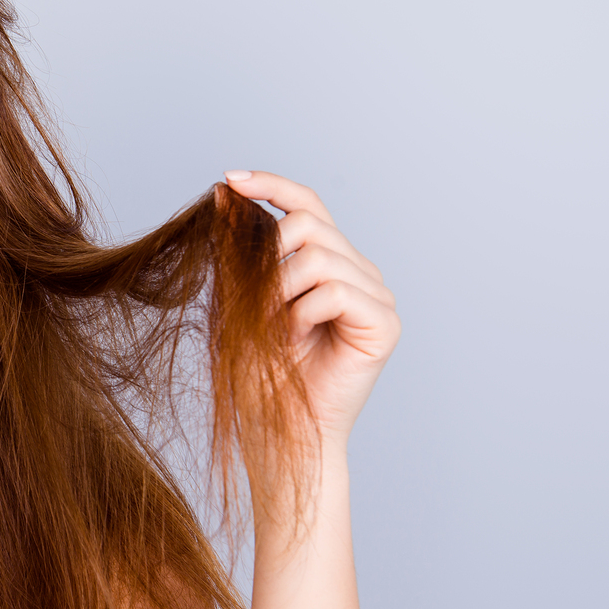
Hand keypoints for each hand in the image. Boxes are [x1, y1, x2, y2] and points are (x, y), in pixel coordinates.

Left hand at [223, 171, 400, 448]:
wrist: (278, 429)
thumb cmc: (261, 372)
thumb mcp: (242, 300)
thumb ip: (240, 250)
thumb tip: (224, 192)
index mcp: (329, 262)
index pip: (307, 204)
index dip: (271, 185)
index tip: (231, 179)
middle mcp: (359, 271)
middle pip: (308, 224)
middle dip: (269, 261)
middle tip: (258, 306)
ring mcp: (377, 295)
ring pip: (318, 256)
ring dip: (281, 293)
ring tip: (277, 330)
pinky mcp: (384, 323)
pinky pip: (335, 290)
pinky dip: (302, 313)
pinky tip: (297, 339)